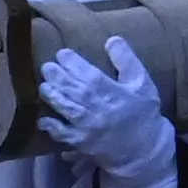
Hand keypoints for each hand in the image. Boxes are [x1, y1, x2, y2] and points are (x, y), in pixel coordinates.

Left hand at [37, 43, 178, 187]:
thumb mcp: (142, 83)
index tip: (62, 53)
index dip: (73, 63)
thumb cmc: (143, 112)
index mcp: (113, 93)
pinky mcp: (81, 142)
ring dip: (52, 95)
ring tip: (44, 85)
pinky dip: (51, 126)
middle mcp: (97, 109)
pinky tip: (43, 119)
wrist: (144, 148)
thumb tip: (111, 39)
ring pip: (65, 108)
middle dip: (57, 76)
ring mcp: (87, 127)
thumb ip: (126, 61)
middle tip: (47, 66)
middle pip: (72, 89)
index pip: (89, 74)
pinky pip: (62, 133)